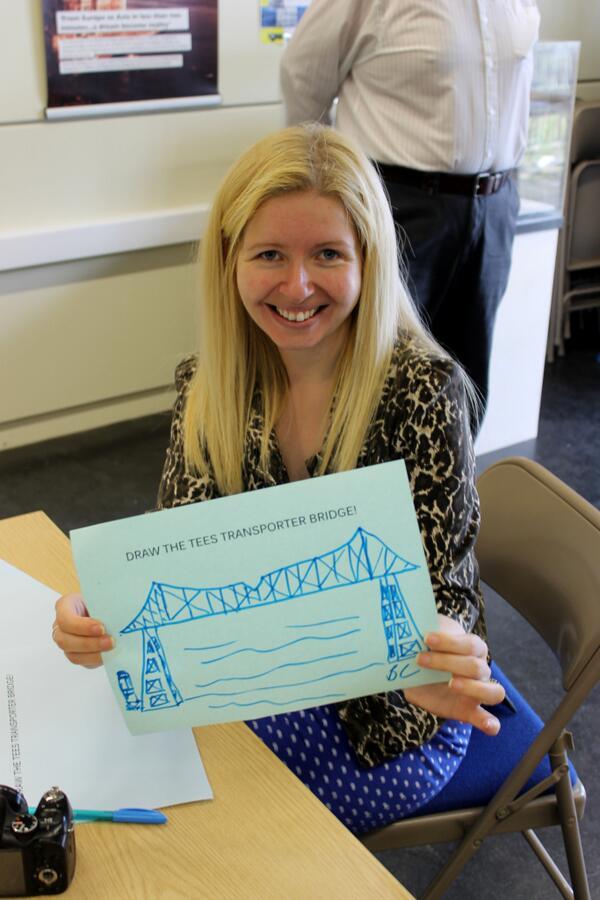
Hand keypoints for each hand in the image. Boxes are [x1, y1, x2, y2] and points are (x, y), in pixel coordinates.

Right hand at [52, 593, 112, 668]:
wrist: (106, 608)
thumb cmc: (102, 599)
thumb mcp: (101, 596)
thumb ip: (105, 605)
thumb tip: (118, 616)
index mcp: (65, 606)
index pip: (65, 619)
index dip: (82, 626)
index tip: (101, 628)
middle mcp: (61, 626)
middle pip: (65, 640)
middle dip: (89, 643)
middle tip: (110, 641)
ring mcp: (67, 643)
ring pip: (73, 655)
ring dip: (94, 655)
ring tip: (112, 649)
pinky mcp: (77, 655)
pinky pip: (84, 662)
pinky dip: (97, 660)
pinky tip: (110, 655)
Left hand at [404, 614, 504, 735]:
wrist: (418, 673)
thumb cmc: (427, 651)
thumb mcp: (425, 641)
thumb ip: (425, 635)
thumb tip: (412, 629)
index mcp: (474, 648)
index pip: (470, 644)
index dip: (449, 642)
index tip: (427, 638)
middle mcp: (481, 669)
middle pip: (475, 666)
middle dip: (446, 662)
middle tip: (420, 659)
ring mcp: (478, 692)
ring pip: (492, 691)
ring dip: (472, 687)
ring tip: (451, 684)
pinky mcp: (469, 711)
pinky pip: (486, 719)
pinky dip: (490, 723)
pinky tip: (490, 727)